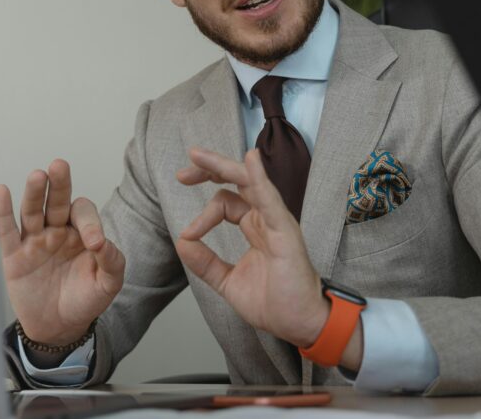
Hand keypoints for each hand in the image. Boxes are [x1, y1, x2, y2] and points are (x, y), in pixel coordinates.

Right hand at [0, 159, 124, 344]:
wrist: (59, 327)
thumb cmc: (85, 300)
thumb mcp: (108, 284)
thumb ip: (112, 262)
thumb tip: (104, 243)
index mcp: (82, 233)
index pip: (84, 215)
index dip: (90, 224)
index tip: (94, 244)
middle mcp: (58, 231)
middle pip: (58, 202)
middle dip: (59, 185)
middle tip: (59, 166)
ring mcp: (35, 241)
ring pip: (33, 211)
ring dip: (34, 194)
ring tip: (37, 176)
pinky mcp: (14, 255)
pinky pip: (7, 230)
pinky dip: (2, 211)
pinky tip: (1, 191)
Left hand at [175, 148, 329, 347]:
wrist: (298, 324)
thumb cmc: (274, 303)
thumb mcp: (228, 281)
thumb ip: (206, 263)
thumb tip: (182, 242)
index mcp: (254, 227)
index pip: (225, 202)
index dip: (202, 216)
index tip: (187, 236)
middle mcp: (265, 218)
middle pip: (237, 182)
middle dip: (209, 170)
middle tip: (183, 172)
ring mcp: (276, 222)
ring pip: (249, 182)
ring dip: (223, 166)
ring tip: (198, 156)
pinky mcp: (285, 230)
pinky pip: (270, 198)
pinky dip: (259, 178)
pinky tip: (250, 159)